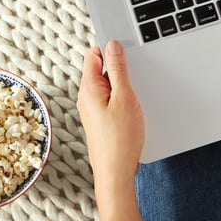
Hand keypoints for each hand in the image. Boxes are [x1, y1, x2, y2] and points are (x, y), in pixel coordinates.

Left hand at [77, 40, 145, 220]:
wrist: (116, 174)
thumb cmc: (120, 140)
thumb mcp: (124, 97)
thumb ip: (118, 69)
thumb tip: (113, 46)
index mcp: (89, 87)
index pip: (93, 54)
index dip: (110, 49)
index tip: (126, 51)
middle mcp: (86, 97)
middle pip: (100, 69)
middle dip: (118, 69)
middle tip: (134, 78)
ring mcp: (91, 109)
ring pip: (107, 85)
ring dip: (121, 85)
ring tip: (133, 99)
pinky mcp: (99, 119)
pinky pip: (109, 99)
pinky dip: (121, 99)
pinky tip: (131, 110)